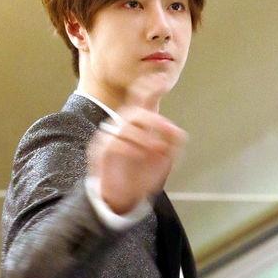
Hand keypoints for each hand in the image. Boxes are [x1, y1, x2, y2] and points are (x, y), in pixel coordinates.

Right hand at [87, 74, 187, 213]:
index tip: (162, 78)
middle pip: (136, 111)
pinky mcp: (100, 151)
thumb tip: (177, 132)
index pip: (140, 101)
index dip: (150, 88)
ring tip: (157, 149)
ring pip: (126, 125)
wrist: (122, 200)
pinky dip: (131, 148)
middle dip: (155, 121)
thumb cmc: (141, 177)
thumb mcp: (164, 161)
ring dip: (145, 137)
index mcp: (138, 126)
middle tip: (169, 132)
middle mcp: (122, 128)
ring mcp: (110, 138)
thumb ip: (172, 145)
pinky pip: (115, 143)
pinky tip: (139, 155)